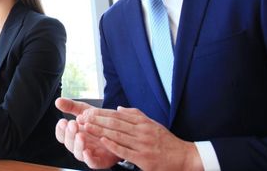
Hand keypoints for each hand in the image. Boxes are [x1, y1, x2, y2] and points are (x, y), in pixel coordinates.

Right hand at [55, 98, 119, 168]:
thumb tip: (57, 101)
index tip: (63, 121)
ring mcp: (90, 153)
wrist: (123, 130)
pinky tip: (87, 151)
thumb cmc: (102, 122)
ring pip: (78, 153)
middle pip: (68, 144)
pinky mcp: (101, 160)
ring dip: (77, 145)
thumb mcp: (86, 111)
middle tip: (73, 124)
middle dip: (69, 134)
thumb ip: (72, 106)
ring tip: (80, 135)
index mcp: (75, 134)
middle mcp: (80, 145)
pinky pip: (92, 163)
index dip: (61, 129)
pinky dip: (88, 158)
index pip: (62, 134)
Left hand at [77, 106, 202, 170]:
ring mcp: (142, 145)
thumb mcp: (152, 124)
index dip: (101, 113)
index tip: (88, 111)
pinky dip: (113, 145)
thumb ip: (135, 116)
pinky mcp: (143, 158)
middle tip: (82, 117)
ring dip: (100, 130)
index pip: (118, 116)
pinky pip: (125, 150)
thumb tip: (118, 109)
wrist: (184, 157)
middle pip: (115, 123)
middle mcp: (142, 132)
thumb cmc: (166, 142)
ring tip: (86, 126)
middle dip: (97, 120)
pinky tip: (103, 140)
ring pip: (118, 135)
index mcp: (143, 123)